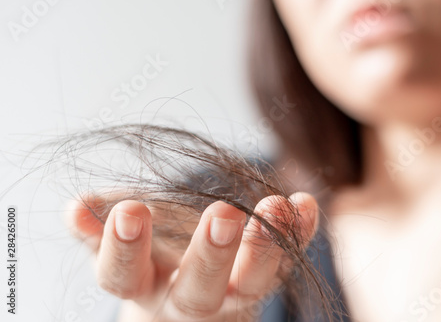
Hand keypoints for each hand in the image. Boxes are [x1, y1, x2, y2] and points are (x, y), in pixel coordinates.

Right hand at [66, 192, 318, 321]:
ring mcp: (231, 292)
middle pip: (199, 289)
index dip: (123, 248)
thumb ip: (98, 227)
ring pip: (252, 283)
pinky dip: (300, 233)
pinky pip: (288, 260)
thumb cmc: (150, 251)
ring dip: (267, 244)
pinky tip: (305, 204)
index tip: (131, 210)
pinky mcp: (265, 277)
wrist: (189, 283)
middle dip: (211, 253)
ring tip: (279, 205)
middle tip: (223, 214)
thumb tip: (74, 209)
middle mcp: (187, 297)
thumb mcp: (118, 240)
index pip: (123, 276)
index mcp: (141, 284)